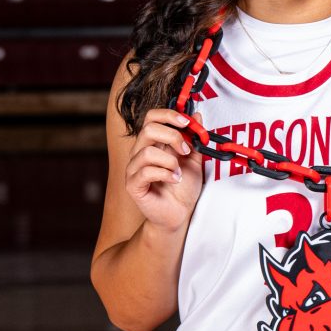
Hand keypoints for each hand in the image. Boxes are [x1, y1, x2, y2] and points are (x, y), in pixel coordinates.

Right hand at [124, 105, 203, 233]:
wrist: (179, 214)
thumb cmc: (183, 188)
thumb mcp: (193, 160)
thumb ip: (193, 139)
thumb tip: (197, 115)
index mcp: (153, 143)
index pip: (152, 118)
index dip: (169, 115)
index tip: (187, 122)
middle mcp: (140, 153)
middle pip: (148, 129)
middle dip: (172, 136)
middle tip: (185, 151)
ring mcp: (134, 169)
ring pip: (147, 152)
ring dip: (170, 161)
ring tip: (178, 173)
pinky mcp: (133, 185)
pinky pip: (145, 171)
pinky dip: (165, 174)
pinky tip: (174, 180)